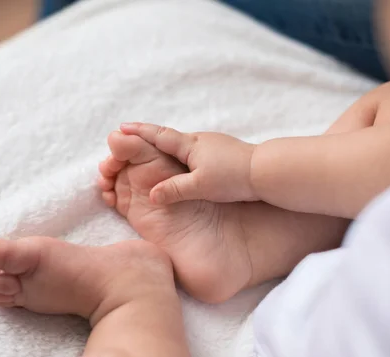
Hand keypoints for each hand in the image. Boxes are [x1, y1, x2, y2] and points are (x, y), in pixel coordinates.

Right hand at [120, 122, 256, 203]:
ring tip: (149, 149)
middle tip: (129, 136)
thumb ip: (175, 190)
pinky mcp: (220, 152)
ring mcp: (210, 145)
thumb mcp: (201, 187)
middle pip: (167, 136)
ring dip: (163, 145)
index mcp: (190, 145)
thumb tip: (152, 195)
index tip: (120, 128)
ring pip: (180, 144)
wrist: (269, 171)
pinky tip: (180, 160)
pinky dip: (178, 153)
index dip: (137, 132)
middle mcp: (198, 141)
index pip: (158, 136)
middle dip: (147, 136)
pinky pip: (191, 151)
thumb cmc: (234, 178)